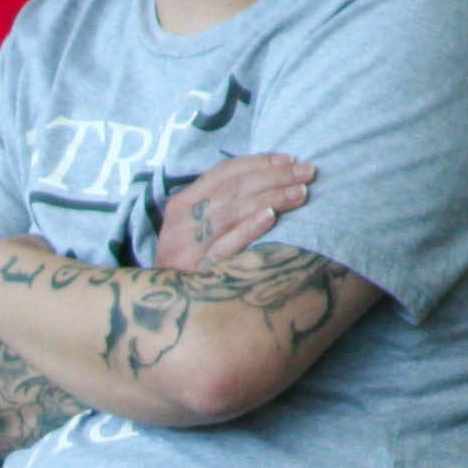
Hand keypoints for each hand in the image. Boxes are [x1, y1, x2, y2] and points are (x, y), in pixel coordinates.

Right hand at [153, 154, 316, 272]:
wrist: (160, 307)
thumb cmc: (186, 263)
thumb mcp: (192, 228)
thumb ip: (217, 206)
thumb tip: (265, 181)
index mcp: (182, 204)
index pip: (223, 172)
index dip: (258, 162)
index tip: (289, 159)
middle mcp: (184, 221)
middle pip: (234, 189)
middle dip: (274, 176)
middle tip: (307, 172)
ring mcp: (190, 246)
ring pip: (233, 212)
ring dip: (271, 197)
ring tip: (301, 193)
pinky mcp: (199, 271)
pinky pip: (226, 246)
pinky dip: (248, 228)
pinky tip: (271, 216)